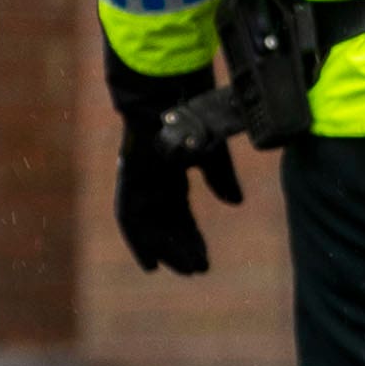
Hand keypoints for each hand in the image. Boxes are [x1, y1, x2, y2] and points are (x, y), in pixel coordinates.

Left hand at [106, 50, 241, 278]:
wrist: (167, 96)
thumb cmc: (191, 116)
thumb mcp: (212, 153)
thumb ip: (221, 177)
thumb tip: (235, 203)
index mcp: (172, 169)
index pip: (180, 211)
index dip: (188, 235)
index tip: (201, 259)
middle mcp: (154, 179)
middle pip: (167, 221)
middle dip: (183, 245)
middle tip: (199, 270)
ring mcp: (140, 180)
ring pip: (151, 225)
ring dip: (166, 249)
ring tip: (184, 270)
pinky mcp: (129, 180)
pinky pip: (129, 219)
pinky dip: (139, 241)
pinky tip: (150, 260)